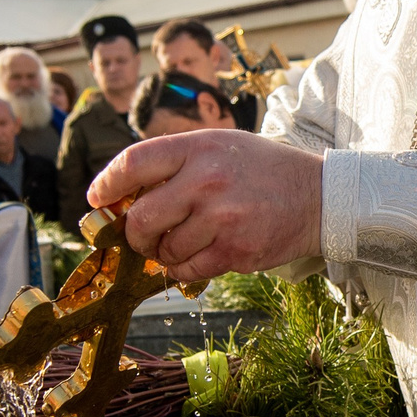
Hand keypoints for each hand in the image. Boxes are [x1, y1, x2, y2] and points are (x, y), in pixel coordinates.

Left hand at [89, 132, 322, 282]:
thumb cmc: (262, 170)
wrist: (318, 196)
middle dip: (135, 234)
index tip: (98, 199)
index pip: (133, 163)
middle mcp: (206, 181)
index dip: (107, 184)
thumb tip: (125, 197)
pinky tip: (202, 255)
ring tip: (186, 242)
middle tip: (145, 236)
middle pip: (141, 218)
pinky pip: (188, 270)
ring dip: (166, 254)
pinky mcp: (235, 250)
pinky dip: (186, 269)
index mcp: (198, 148)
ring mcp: (221, 218)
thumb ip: (176, 164)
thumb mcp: (219, 146)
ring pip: (164, 250)